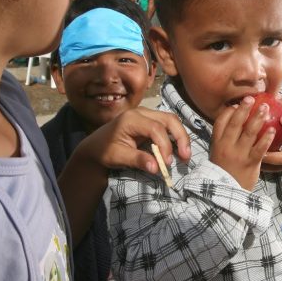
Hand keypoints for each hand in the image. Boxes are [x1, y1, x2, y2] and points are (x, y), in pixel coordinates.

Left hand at [75, 107, 190, 174]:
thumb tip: (157, 168)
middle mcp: (142, 112)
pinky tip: (178, 150)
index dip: (165, 145)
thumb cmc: (105, 151)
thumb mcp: (118, 157)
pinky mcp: (150, 120)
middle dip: (180, 137)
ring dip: (181, 136)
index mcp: (131, 119)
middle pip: (169, 119)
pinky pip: (168, 124)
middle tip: (186, 156)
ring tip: (185, 155)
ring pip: (171, 120)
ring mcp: (147, 114)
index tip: (166, 163)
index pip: (156, 128)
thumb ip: (137, 160)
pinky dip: (175, 136)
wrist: (96, 146)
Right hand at [210, 96, 275, 190]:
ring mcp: (239, 155)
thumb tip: (234, 116)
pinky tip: (272, 130)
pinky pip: (260, 148)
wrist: (227, 192)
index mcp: (217, 143)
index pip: (220, 121)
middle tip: (251, 98)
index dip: (229, 111)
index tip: (237, 104)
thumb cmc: (225, 170)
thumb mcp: (217, 152)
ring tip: (266, 108)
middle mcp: (226, 146)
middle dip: (244, 109)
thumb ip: (224, 137)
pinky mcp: (251, 163)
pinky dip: (266, 138)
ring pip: (249, 133)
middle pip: (235, 123)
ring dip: (258, 118)